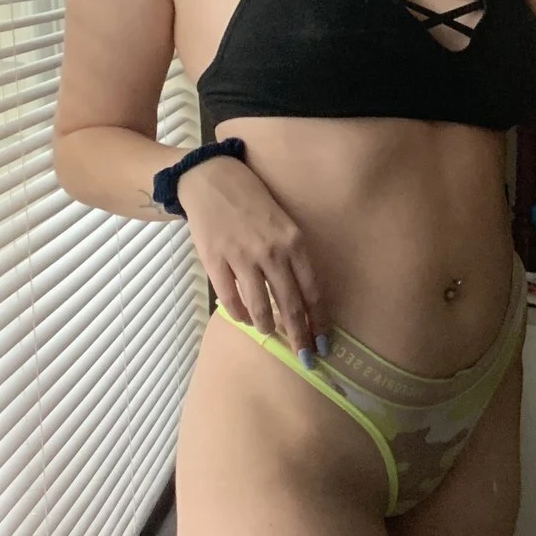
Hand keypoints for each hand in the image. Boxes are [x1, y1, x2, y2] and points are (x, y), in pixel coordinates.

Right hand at [176, 153, 327, 359]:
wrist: (211, 178)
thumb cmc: (253, 201)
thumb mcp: (284, 223)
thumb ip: (293, 257)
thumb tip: (302, 298)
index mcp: (293, 242)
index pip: (312, 291)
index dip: (319, 321)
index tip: (324, 342)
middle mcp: (271, 252)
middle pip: (290, 306)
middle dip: (300, 336)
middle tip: (305, 358)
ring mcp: (241, 257)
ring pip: (260, 307)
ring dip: (267, 326)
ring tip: (269, 332)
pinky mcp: (215, 260)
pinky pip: (230, 299)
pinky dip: (239, 314)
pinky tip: (244, 318)